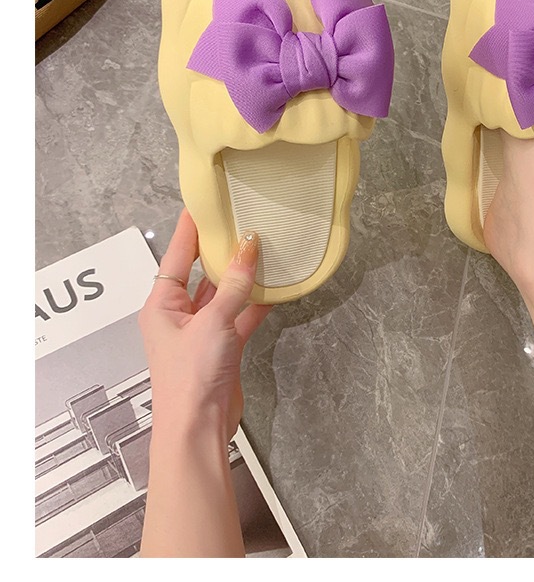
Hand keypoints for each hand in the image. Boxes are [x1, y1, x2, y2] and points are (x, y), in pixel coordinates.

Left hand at [139, 209, 270, 442]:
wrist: (198, 428)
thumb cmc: (190, 377)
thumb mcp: (212, 323)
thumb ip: (234, 285)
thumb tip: (249, 247)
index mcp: (161, 306)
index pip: (177, 257)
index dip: (190, 229)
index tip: (202, 203)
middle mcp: (179, 315)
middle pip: (201, 273)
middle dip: (221, 250)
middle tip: (240, 220)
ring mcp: (202, 331)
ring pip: (224, 294)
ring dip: (242, 277)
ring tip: (262, 248)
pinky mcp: (223, 346)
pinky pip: (240, 316)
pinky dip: (255, 303)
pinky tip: (274, 288)